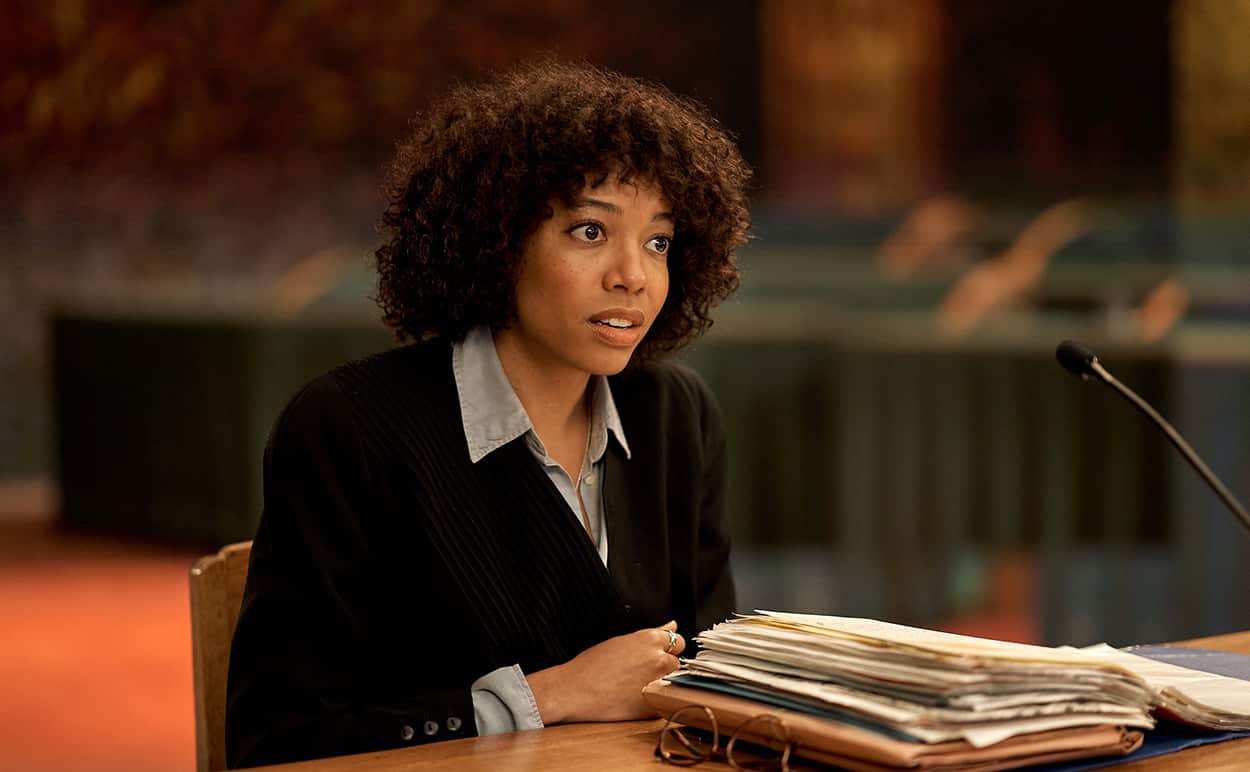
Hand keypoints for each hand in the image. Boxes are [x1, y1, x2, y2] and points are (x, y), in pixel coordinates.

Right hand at [528, 621, 685, 723]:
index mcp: (651, 640)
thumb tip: (672, 625)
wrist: (575, 691)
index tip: (656, 654)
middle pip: (677, 661)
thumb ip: (653, 634)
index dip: (667, 648)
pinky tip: (634, 697)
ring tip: (636, 685)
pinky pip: (663, 700)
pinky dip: (653, 699)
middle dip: (665, 666)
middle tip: (642, 672)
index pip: (678, 641)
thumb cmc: (591, 665)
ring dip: (661, 682)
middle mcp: (659, 659)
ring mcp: (658, 683)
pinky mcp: (654, 705)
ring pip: (672, 681)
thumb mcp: (621, 641)